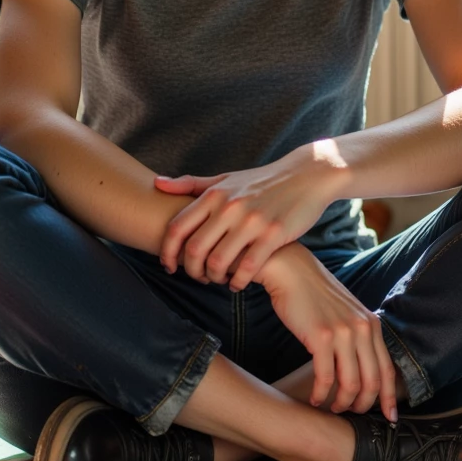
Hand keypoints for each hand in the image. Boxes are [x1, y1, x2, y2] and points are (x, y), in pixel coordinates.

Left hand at [155, 144, 346, 289]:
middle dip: (190, 271)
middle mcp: (229, 207)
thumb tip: (156, 184)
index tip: (168, 266)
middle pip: (194, 250)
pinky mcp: (273, 235)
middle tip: (197, 277)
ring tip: (218, 280)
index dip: (166, 252)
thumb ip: (190, 184)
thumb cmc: (261, 181)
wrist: (305, 176)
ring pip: (218, 262)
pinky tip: (237, 283)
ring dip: (214, 278)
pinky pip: (247, 268)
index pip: (177, 228)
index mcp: (214, 194)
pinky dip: (237, 282)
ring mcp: (252, 221)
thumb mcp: (225, 179)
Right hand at [259, 244, 397, 422]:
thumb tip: (361, 368)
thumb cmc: (314, 294)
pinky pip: (325, 377)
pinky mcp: (321, 337)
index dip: (390, 397)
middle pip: (372, 381)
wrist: (291, 271)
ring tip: (331, 407)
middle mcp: (362, 329)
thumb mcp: (346, 312)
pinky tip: (315, 398)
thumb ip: (357, 335)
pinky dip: (321, 393)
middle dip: (363, 405)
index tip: (389, 418)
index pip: (388, 369)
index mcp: (371, 324)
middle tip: (351, 414)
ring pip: (350, 383)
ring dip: (341, 402)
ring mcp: (343, 333)